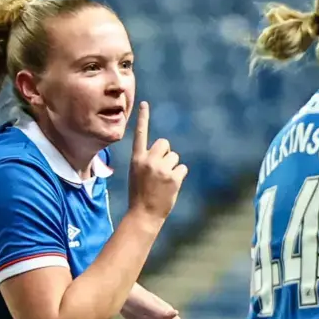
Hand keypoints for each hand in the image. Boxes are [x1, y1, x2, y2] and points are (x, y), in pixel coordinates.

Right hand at [128, 101, 187, 219]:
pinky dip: (179, 176)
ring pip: (175, 157)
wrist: (144, 214)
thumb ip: (147, 161)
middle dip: (166, 154)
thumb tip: (164, 152)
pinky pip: (182, 168)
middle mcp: (148, 160)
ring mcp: (161, 168)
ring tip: (163, 182)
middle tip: (160, 170)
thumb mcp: (137, 174)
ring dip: (173, 167)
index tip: (145, 103)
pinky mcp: (173, 177)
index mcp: (136, 159)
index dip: (143, 118)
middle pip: (164, 143)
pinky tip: (171, 187)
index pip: (140, 134)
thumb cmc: (140, 194)